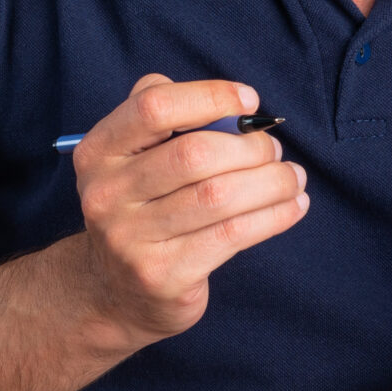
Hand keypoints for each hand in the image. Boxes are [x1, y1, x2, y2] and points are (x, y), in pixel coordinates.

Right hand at [64, 73, 308, 345]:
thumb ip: (167, 119)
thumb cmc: (142, 210)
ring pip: (219, 195)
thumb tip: (235, 104)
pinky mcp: (164, 275)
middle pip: (194, 154)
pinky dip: (273, 215)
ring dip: (271, 181)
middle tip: (273, 150)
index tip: (249, 101)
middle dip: (249, 146)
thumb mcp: (133, 160)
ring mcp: (132, 239)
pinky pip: (232, 235)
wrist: (114, 294)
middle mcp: (106, 194)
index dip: (210, 96)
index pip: (154, 107)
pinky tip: (293, 206)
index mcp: (98, 152)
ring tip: (292, 177)